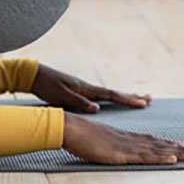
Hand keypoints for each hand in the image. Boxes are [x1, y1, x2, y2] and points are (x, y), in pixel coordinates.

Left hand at [29, 63, 152, 112]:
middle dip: (131, 97)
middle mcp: (88, 87)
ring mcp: (84, 89)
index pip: (111, 94)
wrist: (34, 75)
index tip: (143, 102)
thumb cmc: (46, 86)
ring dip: (123, 96)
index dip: (127, 99)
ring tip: (137, 98)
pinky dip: (111, 98)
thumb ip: (79, 102)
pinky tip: (112, 102)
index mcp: (86, 89)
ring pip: (108, 94)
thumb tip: (98, 108)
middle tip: (149, 99)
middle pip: (114, 92)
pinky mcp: (79, 91)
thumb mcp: (61, 96)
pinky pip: (100, 96)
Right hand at [62, 112, 183, 164]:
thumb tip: (106, 147)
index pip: (149, 140)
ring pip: (157, 150)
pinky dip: (160, 158)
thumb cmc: (76, 134)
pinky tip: (173, 158)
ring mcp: (125, 146)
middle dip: (179, 147)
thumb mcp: (94, 139)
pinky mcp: (121, 153)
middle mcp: (128, 139)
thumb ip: (104, 143)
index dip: (165, 143)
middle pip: (158, 144)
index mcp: (122, 137)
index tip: (179, 144)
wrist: (68, 127)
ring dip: (177, 152)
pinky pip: (145, 157)